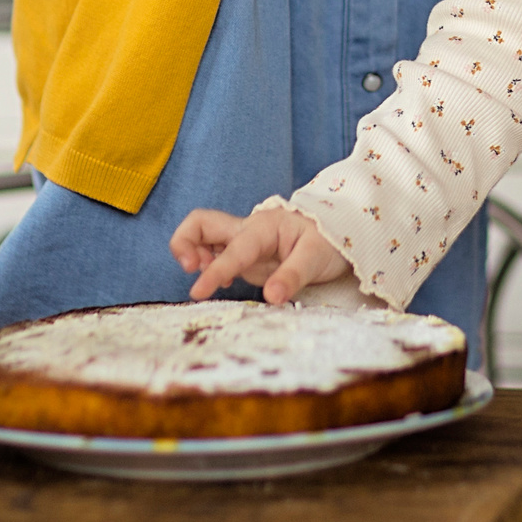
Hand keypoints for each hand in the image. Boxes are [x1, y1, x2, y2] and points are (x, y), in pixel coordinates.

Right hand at [170, 205, 353, 304]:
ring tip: (206, 277)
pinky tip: (219, 281)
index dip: (214, 271)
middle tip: (190, 268)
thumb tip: (271, 297)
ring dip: (193, 253)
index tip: (197, 292)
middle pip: (201, 223)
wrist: (337, 234)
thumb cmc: (327, 241)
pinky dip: (207, 265)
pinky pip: (215, 255)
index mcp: (263, 227)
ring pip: (203, 236)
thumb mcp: (316, 258)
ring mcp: (243, 243)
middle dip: (184, 241)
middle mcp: (247, 231)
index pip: (233, 250)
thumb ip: (292, 276)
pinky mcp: (244, 257)